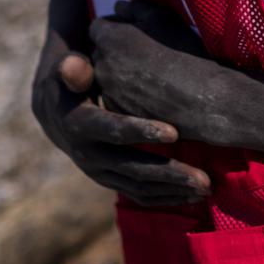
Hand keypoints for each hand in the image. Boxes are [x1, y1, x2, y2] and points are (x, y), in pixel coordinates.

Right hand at [29, 31, 208, 207]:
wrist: (56, 112)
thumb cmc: (73, 79)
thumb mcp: (68, 70)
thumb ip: (74, 68)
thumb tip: (71, 65)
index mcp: (80, 124)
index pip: (113, 130)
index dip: (142, 131)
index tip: (175, 133)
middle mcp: (89, 155)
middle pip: (132, 168)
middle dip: (169, 173)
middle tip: (204, 178)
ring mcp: (101, 172)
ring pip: (139, 187)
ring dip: (174, 190)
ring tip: (207, 188)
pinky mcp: (112, 180)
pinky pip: (139, 195)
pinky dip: (166, 198)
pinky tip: (193, 196)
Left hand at [88, 0, 231, 147]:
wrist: (198, 98)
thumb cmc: (183, 52)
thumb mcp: (163, 18)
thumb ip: (136, 8)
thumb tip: (119, 6)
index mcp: (110, 38)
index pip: (99, 27)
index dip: (115, 27)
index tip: (133, 31)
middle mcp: (102, 64)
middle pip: (100, 52)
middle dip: (114, 50)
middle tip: (142, 53)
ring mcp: (107, 91)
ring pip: (107, 76)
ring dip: (119, 73)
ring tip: (148, 74)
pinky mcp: (115, 111)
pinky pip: (114, 97)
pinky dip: (125, 94)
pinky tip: (149, 92)